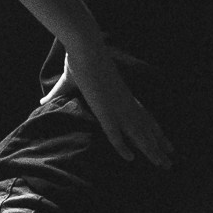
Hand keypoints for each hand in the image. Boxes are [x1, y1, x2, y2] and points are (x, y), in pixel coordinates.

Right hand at [61, 43, 171, 167]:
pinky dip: (122, 146)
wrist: (84, 46)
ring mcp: (116, 107)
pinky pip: (115, 133)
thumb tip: (42, 101)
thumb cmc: (78, 59)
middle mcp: (125, 103)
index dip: (156, 132)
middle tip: (170, 163)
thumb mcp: (69, 81)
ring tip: (163, 166)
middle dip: (159, 147)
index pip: (145, 118)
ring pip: (138, 134)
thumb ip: (59, 94)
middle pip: (147, 129)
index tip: (167, 145)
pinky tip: (130, 159)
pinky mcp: (104, 109)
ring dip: (150, 151)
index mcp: (123, 96)